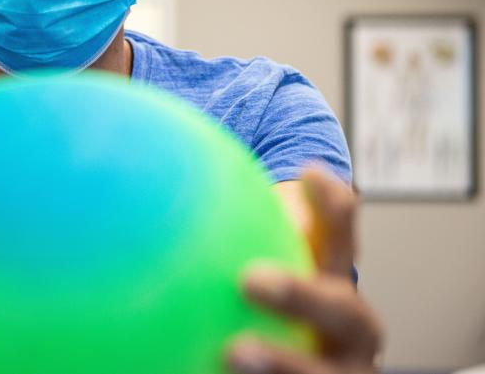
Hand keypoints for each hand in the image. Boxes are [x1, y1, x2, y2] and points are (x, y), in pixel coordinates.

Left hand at [227, 168, 382, 373]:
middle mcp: (349, 334)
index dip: (332, 209)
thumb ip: (236, 232)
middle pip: (341, 313)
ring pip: (319, 373)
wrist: (286, 373)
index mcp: (336, 286)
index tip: (307, 173)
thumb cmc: (265, 311)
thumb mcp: (260, 267)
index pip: (340, 240)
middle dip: (303, 296)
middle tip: (251, 280)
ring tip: (232, 353)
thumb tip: (174, 170)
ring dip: (282, 363)